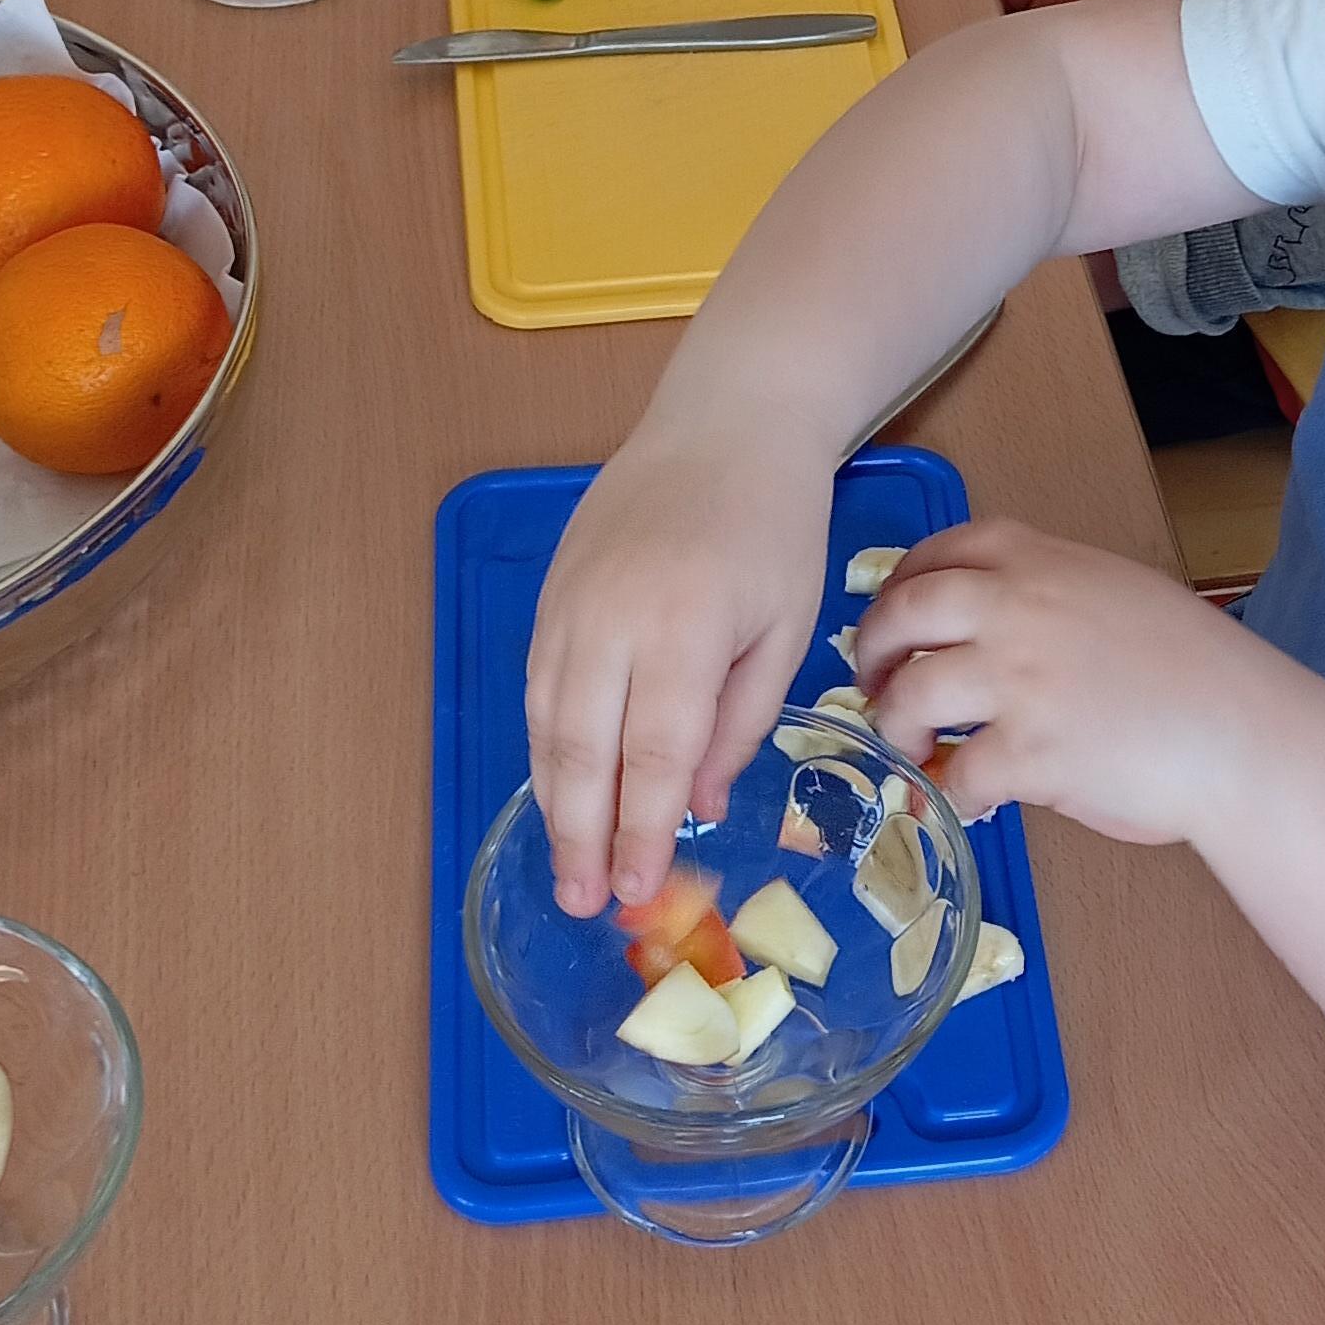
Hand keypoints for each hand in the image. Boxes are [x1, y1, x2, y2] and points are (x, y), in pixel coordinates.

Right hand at [524, 433, 833, 913]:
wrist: (724, 422)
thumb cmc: (773, 524)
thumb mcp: (786, 626)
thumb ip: (742, 719)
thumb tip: (698, 803)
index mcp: (681, 628)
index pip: (651, 754)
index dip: (639, 829)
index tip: (635, 890)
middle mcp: (609, 618)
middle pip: (582, 749)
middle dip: (580, 835)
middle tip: (581, 902)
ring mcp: (568, 602)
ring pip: (546, 722)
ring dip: (553, 799)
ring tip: (566, 864)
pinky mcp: (550, 591)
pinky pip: (538, 685)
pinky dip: (547, 743)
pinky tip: (561, 787)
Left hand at [856, 515, 1262, 847]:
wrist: (1240, 730)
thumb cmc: (1192, 665)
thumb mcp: (1115, 591)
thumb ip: (1047, 592)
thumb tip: (989, 626)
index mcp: (1039, 561)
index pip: (939, 552)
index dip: (899, 584)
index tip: (891, 614)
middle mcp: (1016, 609)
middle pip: (902, 614)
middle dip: (871, 650)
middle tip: (873, 682)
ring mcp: (1017, 680)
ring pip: (911, 695)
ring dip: (897, 725)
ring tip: (911, 747)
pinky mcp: (1027, 754)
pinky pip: (957, 775)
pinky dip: (952, 792)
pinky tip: (969, 798)